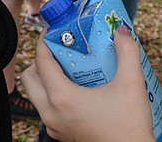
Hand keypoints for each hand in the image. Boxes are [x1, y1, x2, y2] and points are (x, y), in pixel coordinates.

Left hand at [21, 25, 154, 141]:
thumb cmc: (129, 126)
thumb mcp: (131, 83)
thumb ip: (127, 51)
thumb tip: (120, 32)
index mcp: (62, 98)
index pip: (41, 62)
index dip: (45, 41)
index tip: (55, 30)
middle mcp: (52, 114)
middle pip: (30, 79)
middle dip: (42, 60)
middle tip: (63, 50)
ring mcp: (55, 127)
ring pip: (37, 95)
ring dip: (48, 78)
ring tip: (73, 68)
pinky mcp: (62, 135)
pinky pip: (48, 109)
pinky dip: (56, 95)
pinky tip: (81, 89)